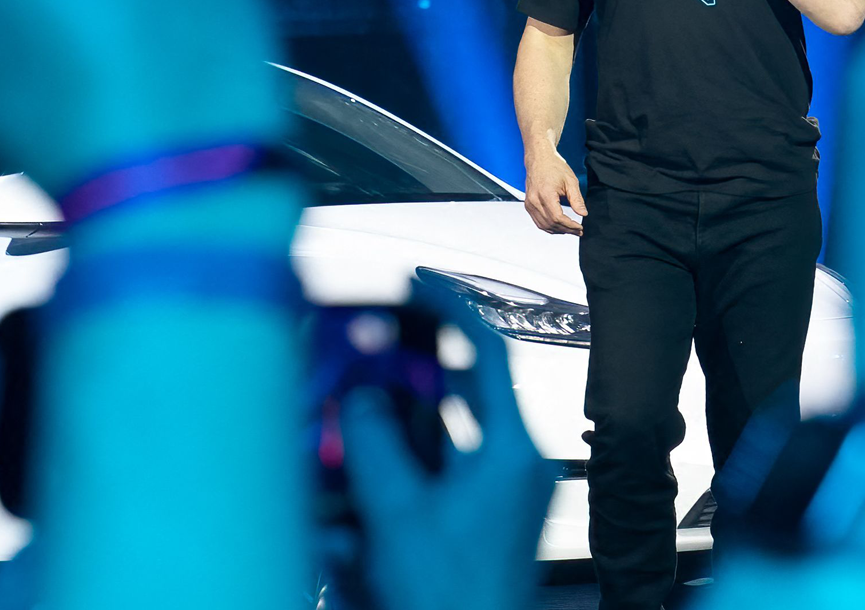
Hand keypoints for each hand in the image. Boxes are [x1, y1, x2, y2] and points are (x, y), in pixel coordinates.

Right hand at [340, 288, 551, 609]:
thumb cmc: (456, 599)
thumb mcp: (398, 512)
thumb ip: (372, 443)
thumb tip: (358, 395)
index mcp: (512, 451)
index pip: (485, 350)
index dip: (447, 309)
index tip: (413, 285)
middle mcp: (512, 467)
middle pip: (454, 396)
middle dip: (401, 381)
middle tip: (365, 359)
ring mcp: (497, 496)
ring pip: (438, 437)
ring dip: (393, 430)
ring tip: (352, 423)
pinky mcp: (476, 521)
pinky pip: (434, 475)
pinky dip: (397, 470)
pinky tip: (362, 480)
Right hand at [523, 151, 585, 234]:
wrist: (539, 159)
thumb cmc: (554, 167)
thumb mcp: (570, 181)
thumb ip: (577, 200)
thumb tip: (583, 214)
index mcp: (545, 195)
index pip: (558, 218)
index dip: (570, 226)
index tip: (580, 228)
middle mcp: (534, 201)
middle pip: (551, 224)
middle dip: (566, 230)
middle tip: (578, 231)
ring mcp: (529, 204)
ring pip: (543, 226)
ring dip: (558, 230)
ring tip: (571, 230)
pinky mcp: (528, 205)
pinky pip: (538, 221)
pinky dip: (549, 226)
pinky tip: (559, 226)